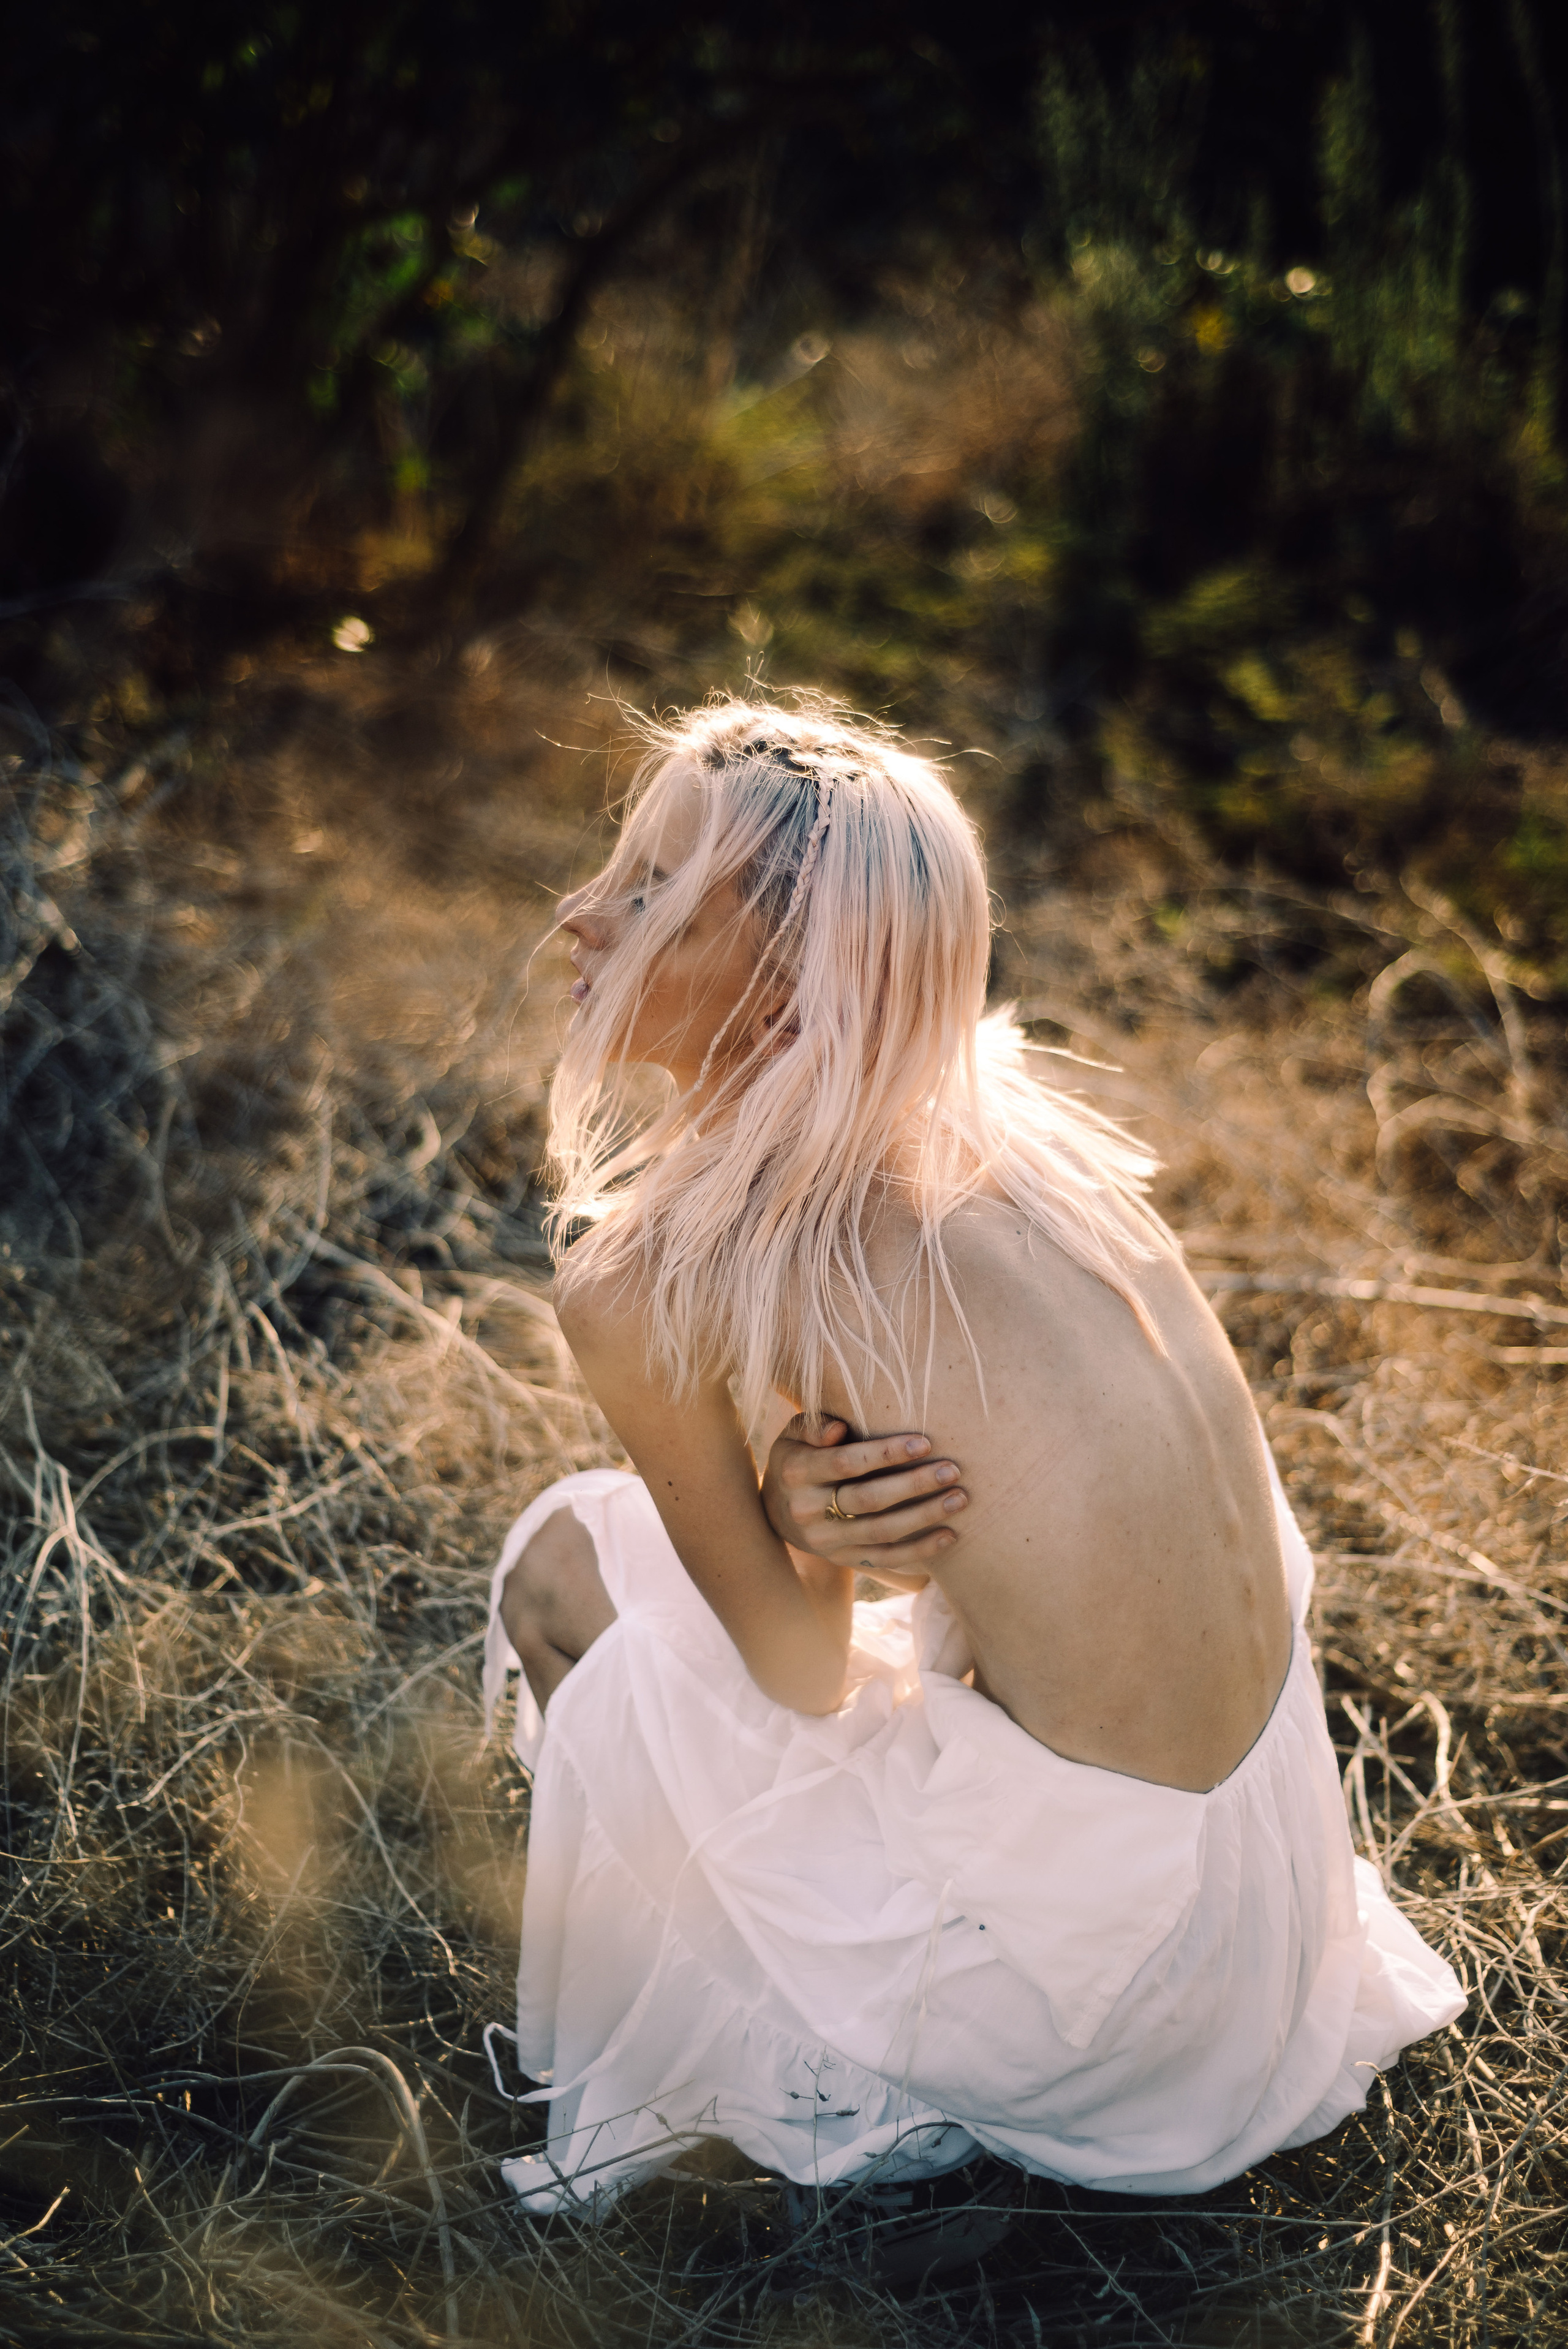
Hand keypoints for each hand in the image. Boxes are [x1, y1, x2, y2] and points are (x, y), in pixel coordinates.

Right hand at [760, 1414, 966, 1574]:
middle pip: (868, 1499)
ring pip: (881, 1532)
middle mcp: (807, 1510)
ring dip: (924, 1516)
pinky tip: (950, 1535)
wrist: (776, 1511)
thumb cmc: (799, 1456)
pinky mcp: (843, 1560)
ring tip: (960, 1499)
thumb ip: (815, 1426)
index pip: (846, 1462)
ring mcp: (825, 1540)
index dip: (885, 1453)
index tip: (924, 1442)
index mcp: (796, 1472)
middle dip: (914, 1484)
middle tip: (952, 1470)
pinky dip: (920, 1549)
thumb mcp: (794, 1434)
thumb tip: (839, 1428)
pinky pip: (885, 1558)